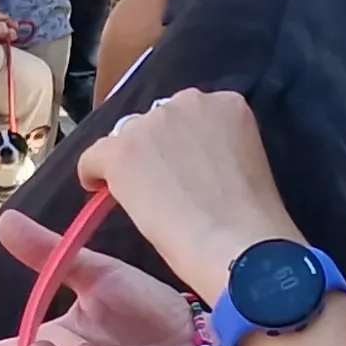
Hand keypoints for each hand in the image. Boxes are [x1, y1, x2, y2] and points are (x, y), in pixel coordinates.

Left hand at [76, 88, 296, 301]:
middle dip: (157, 147)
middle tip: (167, 185)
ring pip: (127, 137)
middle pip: (157, 120)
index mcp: (227, 103)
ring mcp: (153, 123)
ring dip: (132, 161)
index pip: (190, 114)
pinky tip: (100, 190)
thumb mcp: (245, 162)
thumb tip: (187, 161)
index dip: (183, 143)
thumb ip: (216, 147)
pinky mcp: (123, 150)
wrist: (238, 244)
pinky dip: (95, 174)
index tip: (186, 168)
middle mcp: (188, 101)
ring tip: (144, 196)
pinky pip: (94, 156)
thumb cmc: (252, 218)